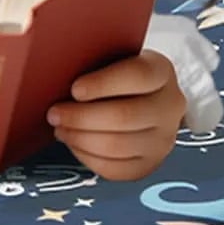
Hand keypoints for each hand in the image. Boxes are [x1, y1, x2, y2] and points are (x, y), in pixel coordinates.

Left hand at [47, 49, 185, 180]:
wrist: (136, 96)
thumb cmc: (112, 72)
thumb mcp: (109, 55)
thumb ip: (90, 57)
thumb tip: (53, 65)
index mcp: (161, 71)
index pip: (137, 76)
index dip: (102, 84)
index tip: (74, 89)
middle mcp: (170, 106)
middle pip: (125, 116)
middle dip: (82, 117)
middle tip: (54, 114)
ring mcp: (164, 139)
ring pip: (119, 146)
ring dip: (81, 139)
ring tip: (59, 128)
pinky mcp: (150, 163)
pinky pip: (117, 169)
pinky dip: (88, 158)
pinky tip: (73, 143)